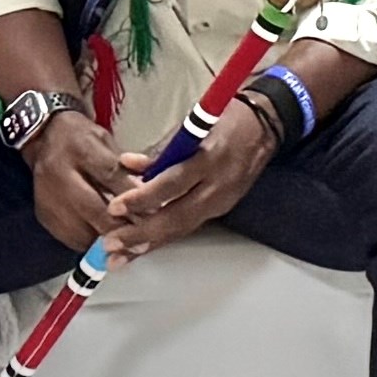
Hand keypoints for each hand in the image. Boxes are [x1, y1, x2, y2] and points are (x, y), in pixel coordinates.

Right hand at [24, 109, 144, 253]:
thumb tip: (152, 189)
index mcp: (80, 149)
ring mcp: (47, 198)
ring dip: (105, 240)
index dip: (132, 196)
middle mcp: (59, 174)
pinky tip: (106, 244)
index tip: (153, 211)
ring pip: (80, 228)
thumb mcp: (107, 141)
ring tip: (127, 246)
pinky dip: (90, 243)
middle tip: (142, 239)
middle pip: (93, 207)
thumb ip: (128, 165)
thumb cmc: (83, 139)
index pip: (110, 175)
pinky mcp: (43, 216)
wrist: (43, 140)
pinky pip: (69, 237)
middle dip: (120, 226)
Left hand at [100, 95, 272, 259]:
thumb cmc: (225, 120)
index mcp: (208, 158)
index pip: (172, 184)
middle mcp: (217, 184)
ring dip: (150, 243)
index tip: (115, 206)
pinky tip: (144, 247)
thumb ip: (159, 152)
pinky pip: (190, 226)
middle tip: (112, 243)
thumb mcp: (190, 126)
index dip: (142, 198)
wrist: (264, 127)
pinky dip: (165, 237)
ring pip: (183, 229)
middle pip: (177, 217)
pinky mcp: (222, 208)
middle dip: (141, 234)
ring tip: (120, 256)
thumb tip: (126, 165)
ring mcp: (222, 200)